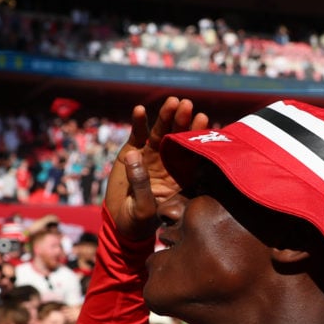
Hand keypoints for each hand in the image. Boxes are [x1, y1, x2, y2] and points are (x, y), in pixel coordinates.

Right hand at [105, 98, 208, 239]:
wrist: (120, 221)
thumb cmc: (139, 220)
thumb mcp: (143, 208)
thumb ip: (141, 184)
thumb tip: (134, 155)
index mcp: (179, 176)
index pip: (191, 153)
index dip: (197, 137)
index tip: (203, 119)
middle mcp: (168, 162)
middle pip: (178, 138)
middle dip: (183, 121)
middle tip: (187, 105)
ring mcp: (151, 155)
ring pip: (160, 132)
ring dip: (165, 116)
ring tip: (171, 103)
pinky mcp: (132, 151)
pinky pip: (138, 134)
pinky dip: (138, 122)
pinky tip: (139, 110)